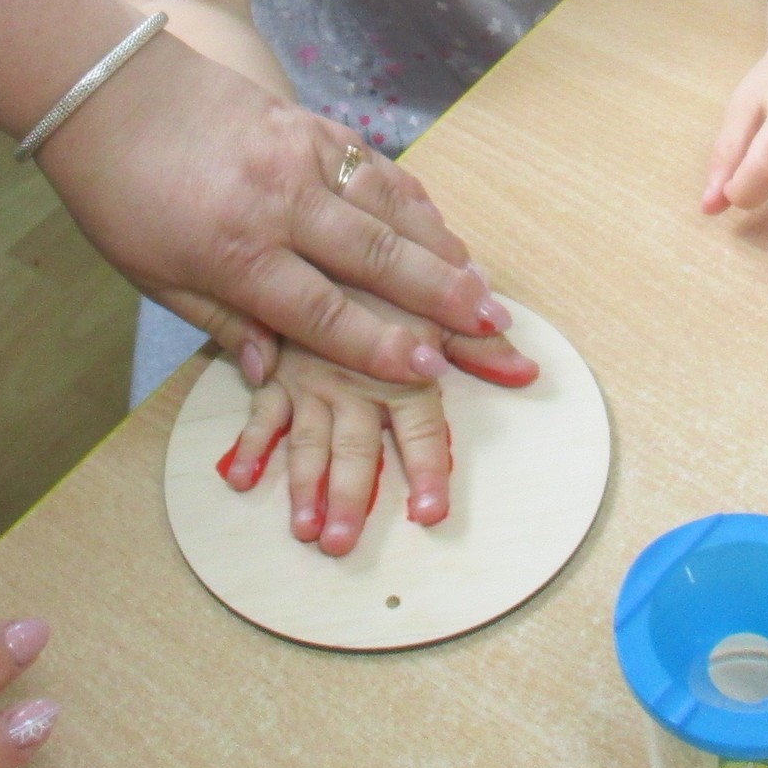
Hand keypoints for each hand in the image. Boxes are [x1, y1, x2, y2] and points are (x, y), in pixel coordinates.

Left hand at [35, 38, 512, 385]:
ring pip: (390, 207)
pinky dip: (415, 201)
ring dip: (443, 249)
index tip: (430, 367)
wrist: (104, 87)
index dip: (379, 344)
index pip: (322, 310)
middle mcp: (278, 202)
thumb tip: (271, 372)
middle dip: (440, 297)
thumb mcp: (152, 276)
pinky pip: (376, 167)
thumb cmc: (119, 194)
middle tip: (491, 328)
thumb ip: (220, 322)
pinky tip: (441, 227)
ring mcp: (300, 154)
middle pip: (377, 257)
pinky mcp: (308, 122)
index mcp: (234, 250)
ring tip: (483, 286)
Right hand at [218, 289, 538, 554]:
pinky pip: (260, 409)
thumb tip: (527, 372)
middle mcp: (353, 380)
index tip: (430, 514)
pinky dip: (248, 444)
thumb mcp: (435, 304)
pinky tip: (239, 478)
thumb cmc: (387, 271)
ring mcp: (310, 378)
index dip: (427, 469)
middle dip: (349, 496)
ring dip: (303, 485)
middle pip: (354, 446)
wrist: (319, 223)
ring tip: (304, 530)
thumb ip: (478, 345)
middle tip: (343, 543)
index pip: (419, 428)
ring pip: (308, 439)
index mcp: (399, 366)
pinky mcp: (275, 368)